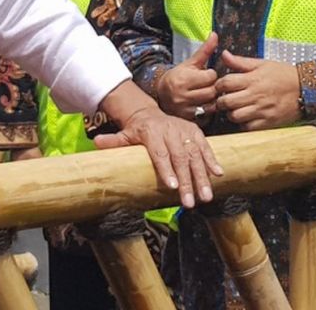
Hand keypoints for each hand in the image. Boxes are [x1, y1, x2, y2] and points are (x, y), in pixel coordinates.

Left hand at [95, 82, 222, 208]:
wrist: (150, 113)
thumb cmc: (136, 130)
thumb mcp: (124, 134)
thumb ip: (113, 141)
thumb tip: (96, 142)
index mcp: (152, 133)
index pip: (160, 153)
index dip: (166, 170)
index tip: (172, 187)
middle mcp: (171, 131)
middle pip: (180, 158)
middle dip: (187, 181)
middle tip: (190, 203)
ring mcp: (185, 131)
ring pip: (195, 155)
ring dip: (202, 177)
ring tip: (206, 196)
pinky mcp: (195, 132)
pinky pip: (205, 147)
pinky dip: (212, 160)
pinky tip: (219, 175)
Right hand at [156, 33, 218, 121]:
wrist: (162, 93)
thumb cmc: (179, 76)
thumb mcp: (190, 62)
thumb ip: (205, 50)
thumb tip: (215, 34)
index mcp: (183, 79)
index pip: (210, 76)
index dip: (211, 74)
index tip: (206, 74)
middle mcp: (182, 96)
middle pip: (212, 91)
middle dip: (213, 87)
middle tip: (208, 85)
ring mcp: (185, 110)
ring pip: (211, 105)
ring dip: (213, 99)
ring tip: (207, 94)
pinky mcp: (188, 120)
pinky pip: (207, 117)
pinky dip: (209, 111)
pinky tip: (204, 104)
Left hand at [214, 50, 301, 130]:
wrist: (306, 89)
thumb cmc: (283, 75)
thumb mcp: (263, 64)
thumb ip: (241, 62)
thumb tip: (224, 54)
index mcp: (252, 79)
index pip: (225, 83)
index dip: (218, 85)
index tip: (221, 86)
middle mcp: (255, 95)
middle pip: (226, 102)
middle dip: (221, 101)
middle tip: (224, 99)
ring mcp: (262, 110)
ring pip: (235, 116)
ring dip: (231, 113)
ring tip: (235, 109)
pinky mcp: (268, 122)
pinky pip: (247, 127)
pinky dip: (243, 124)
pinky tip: (246, 117)